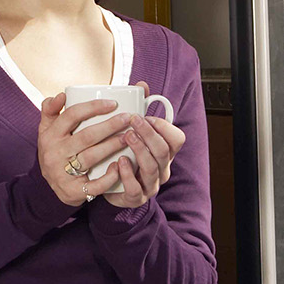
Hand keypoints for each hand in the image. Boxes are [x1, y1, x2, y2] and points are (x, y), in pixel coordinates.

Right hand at [37, 93, 134, 205]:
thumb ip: (50, 110)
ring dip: (112, 146)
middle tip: (128, 119)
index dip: (93, 107)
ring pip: (91, 157)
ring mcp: (63, 173)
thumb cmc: (54, 151)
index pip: (71, 115)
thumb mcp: (46, 130)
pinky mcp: (72, 191)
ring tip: (129, 138)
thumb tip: (61, 95)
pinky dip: (108, 176)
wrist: (50, 186)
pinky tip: (120, 166)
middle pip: (86, 136)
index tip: (113, 103)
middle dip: (110, 126)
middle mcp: (55, 153)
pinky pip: (94, 184)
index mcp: (50, 135)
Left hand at [102, 81, 186, 208]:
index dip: (164, 127)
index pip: (177, 139)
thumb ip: (138, 109)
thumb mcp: (131, 133)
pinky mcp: (135, 198)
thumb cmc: (122, 154)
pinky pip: (135, 188)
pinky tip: (119, 161)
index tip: (147, 116)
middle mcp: (161, 169)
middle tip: (133, 120)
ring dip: (140, 149)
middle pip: (163, 151)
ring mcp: (150, 185)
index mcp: (164, 153)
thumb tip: (142, 85)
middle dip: (150, 134)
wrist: (107, 186)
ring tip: (126, 136)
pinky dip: (127, 174)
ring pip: (152, 168)